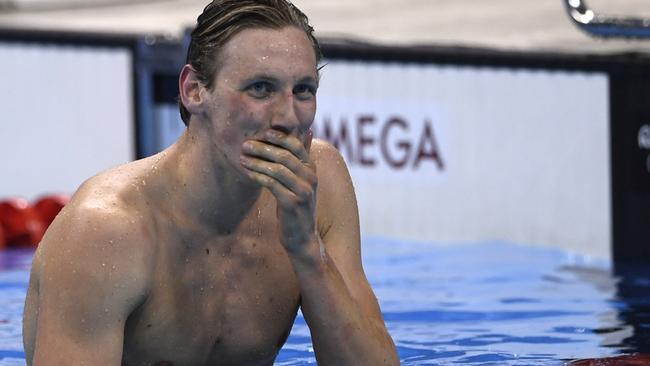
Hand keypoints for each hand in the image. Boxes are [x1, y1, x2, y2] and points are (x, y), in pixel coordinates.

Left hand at [240, 129, 319, 259]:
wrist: (302, 237)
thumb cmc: (298, 205)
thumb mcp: (303, 180)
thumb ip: (303, 157)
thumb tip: (309, 131)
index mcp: (312, 170)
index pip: (297, 146)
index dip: (280, 137)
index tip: (263, 132)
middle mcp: (311, 179)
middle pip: (285, 156)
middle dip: (263, 148)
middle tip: (246, 144)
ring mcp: (303, 192)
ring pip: (277, 170)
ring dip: (257, 162)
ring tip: (242, 158)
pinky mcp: (292, 204)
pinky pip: (272, 185)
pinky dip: (258, 176)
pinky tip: (248, 173)